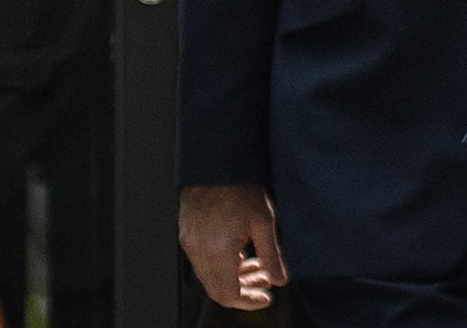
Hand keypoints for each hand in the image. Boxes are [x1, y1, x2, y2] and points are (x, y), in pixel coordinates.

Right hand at [179, 183, 287, 309]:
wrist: (214, 165)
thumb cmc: (241, 188)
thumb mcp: (264, 221)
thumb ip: (272, 255)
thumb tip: (280, 280)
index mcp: (218, 250)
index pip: (228, 294)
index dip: (248, 302)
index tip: (266, 297)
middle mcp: (199, 251)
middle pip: (217, 290)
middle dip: (243, 291)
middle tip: (265, 282)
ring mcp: (190, 245)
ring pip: (210, 278)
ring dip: (233, 278)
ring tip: (258, 267)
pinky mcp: (187, 237)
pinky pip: (203, 263)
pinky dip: (222, 266)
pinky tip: (241, 255)